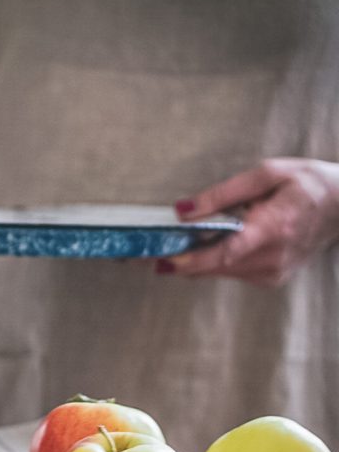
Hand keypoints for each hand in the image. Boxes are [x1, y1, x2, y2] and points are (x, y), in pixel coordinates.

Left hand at [159, 158, 338, 286]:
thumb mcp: (269, 173)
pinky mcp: (271, 278)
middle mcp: (272, 256)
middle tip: (141, 255)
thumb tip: (183, 209)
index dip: (189, 260)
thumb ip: (223, 193)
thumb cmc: (310, 183)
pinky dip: (212, 261)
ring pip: (218, 271)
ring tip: (164, 247)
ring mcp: (273, 272)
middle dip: (176, 260)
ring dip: (191, 261)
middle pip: (213, 266)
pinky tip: (203, 245)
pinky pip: (230, 272)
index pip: (224, 252)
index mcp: (273, 227)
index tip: (160, 262)